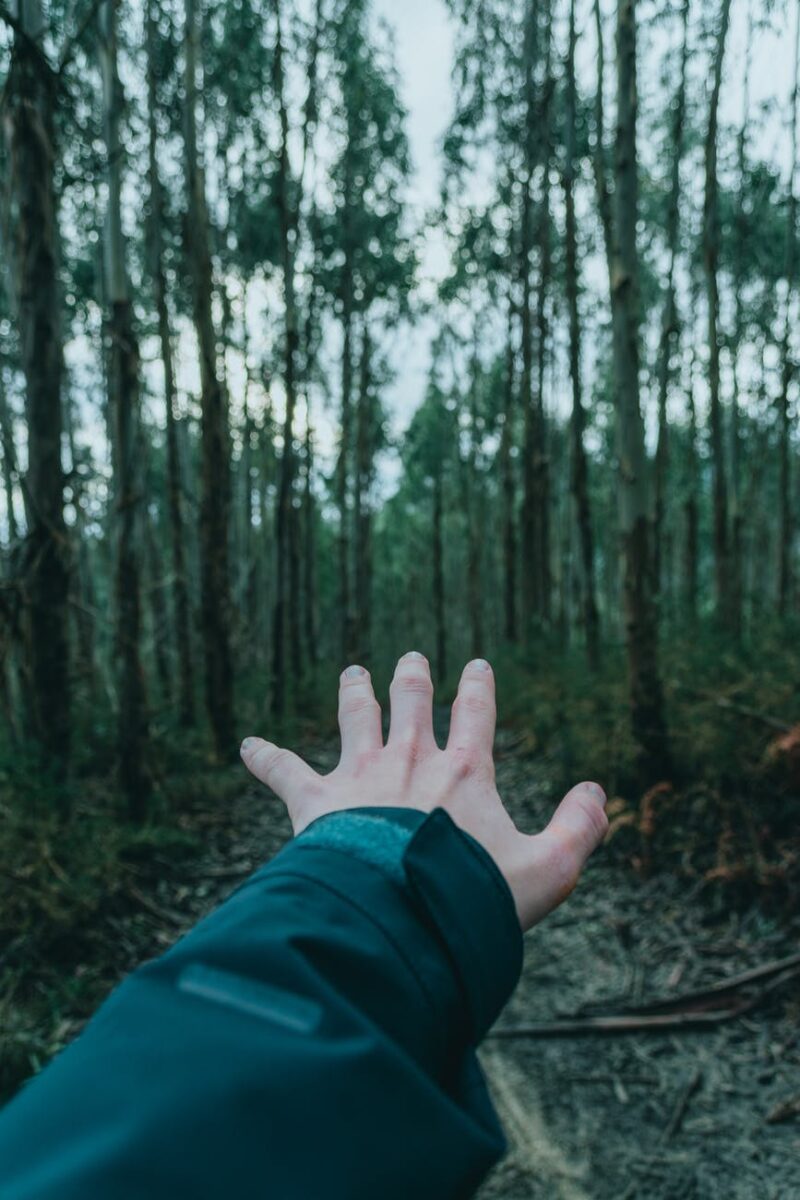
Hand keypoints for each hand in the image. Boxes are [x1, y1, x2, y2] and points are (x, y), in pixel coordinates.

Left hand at [240, 652, 607, 932]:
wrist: (401, 916)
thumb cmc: (475, 896)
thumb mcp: (549, 870)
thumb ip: (579, 829)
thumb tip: (599, 792)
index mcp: (464, 770)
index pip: (475, 712)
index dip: (477, 686)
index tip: (476, 665)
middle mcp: (410, 760)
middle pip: (412, 702)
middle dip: (413, 678)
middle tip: (411, 661)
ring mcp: (361, 776)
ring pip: (356, 718)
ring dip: (354, 693)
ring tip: (352, 673)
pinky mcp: (317, 802)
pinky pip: (285, 770)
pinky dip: (265, 757)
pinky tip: (246, 745)